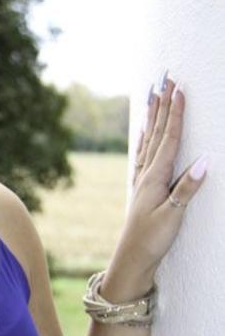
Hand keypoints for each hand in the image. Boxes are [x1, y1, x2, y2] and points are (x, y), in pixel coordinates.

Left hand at [101, 71, 208, 301]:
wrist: (132, 255)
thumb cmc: (153, 238)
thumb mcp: (173, 216)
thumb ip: (187, 189)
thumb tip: (204, 161)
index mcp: (155, 176)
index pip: (169, 138)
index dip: (175, 114)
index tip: (179, 91)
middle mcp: (146, 172)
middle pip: (157, 132)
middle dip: (163, 105)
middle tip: (166, 80)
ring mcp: (142, 177)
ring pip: (149, 138)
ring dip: (154, 115)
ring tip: (154, 94)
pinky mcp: (141, 184)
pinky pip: (144, 152)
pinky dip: (146, 135)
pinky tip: (145, 128)